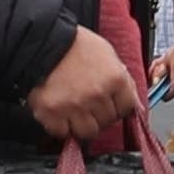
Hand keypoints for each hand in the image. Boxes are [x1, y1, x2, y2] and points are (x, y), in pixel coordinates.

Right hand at [29, 26, 143, 147]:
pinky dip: (60, 126)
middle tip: (88, 103)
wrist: (42, 41)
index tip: (111, 104)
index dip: (118, 106)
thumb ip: (121, 78)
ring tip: (74, 110)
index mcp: (114, 79)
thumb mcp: (106, 53)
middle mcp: (97, 95)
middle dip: (100, 114)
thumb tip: (132, 100)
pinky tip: (59, 113)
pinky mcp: (52, 113)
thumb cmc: (74, 44)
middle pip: (108, 121)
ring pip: (88, 132)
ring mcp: (74, 106)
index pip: (127, 108)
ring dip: (82, 124)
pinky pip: (62, 132)